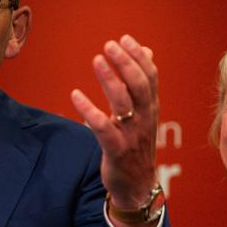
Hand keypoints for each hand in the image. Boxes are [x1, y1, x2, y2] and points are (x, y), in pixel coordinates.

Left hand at [71, 34, 157, 210]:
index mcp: (151, 109)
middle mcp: (145, 119)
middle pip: (139, 85)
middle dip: (125, 62)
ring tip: (97, 60)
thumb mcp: (145, 115)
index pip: (150, 77)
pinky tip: (75, 95)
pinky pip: (102, 127)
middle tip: (110, 45)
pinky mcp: (116, 150)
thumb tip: (147, 52)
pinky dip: (88, 110)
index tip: (124, 39)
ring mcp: (131, 135)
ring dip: (109, 79)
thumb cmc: (136, 147)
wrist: (137, 187)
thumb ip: (144, 86)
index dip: (139, 57)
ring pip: (123, 102)